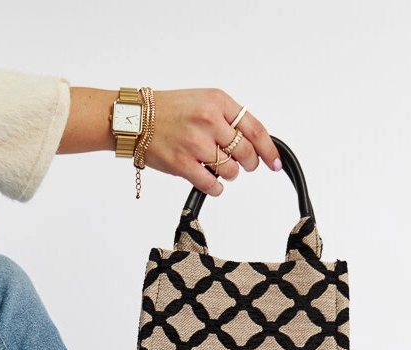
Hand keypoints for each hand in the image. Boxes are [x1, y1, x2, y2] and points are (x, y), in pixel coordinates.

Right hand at [146, 89, 278, 196]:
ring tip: (216, 168)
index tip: (275, 163)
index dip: (269, 150)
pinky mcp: (183, 164)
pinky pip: (211, 184)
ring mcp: (196, 143)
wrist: (135, 119)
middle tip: (242, 166)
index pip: (255, 129)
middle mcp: (210, 121)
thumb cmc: (167, 111)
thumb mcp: (202, 101)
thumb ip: (226, 118)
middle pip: (246, 152)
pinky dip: (215, 188)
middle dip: (248, 164)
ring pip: (230, 170)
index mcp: (218, 102)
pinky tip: (210, 183)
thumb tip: (250, 142)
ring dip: (228, 174)